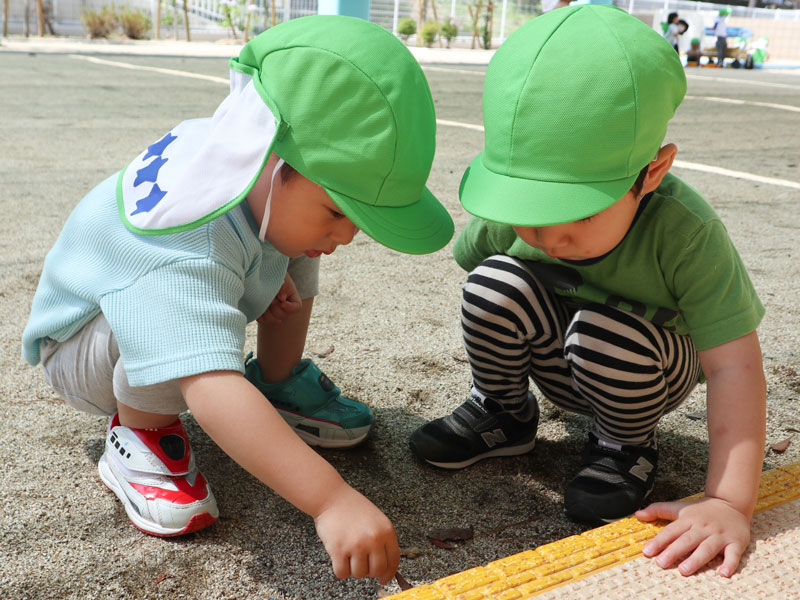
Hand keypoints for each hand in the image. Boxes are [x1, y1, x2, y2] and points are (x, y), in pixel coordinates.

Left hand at [257, 273, 300, 323]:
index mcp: (293, 300)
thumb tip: (282, 298)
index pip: (297, 308)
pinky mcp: (265, 315)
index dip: (290, 307)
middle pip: (284, 316)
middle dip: (276, 307)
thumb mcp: (282, 278)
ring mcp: (275, 314)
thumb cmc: (275, 275)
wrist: (264, 275)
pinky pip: (263, 320)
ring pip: (273, 320)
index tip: (281, 300)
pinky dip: (259, 313)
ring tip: (264, 300)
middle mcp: (286, 309)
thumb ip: (284, 287)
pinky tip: (258, 304)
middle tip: (271, 297)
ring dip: (267, 311)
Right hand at [314, 484, 398, 584]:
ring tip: (348, 554)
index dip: (388, 573)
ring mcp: (356, 545)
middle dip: (368, 571)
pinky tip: (339, 558)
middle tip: (361, 562)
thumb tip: (385, 565)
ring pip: (359, 574)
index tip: (383, 578)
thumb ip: (382, 539)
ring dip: (353, 568)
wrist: (331, 497)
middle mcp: (374, 539)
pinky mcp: (339, 550)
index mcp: (386, 531)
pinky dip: (340, 570)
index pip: (393, 560)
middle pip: (376, 570)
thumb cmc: (352, 507)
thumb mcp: (376, 519)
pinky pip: (342, 573)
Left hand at [636, 496, 750, 576]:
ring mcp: (720, 535)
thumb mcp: (679, 507)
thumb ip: (658, 510)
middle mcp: (703, 527)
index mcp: (688, 519)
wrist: (731, 502)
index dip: (659, 541)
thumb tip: (638, 514)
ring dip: (696, 559)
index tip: (647, 551)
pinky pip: (733, 554)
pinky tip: (723, 574)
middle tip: (661, 563)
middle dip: (673, 552)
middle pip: (687, 540)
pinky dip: (729, 564)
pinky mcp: (736, 542)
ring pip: (707, 548)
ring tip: (684, 570)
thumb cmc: (702, 509)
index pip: (671, 531)